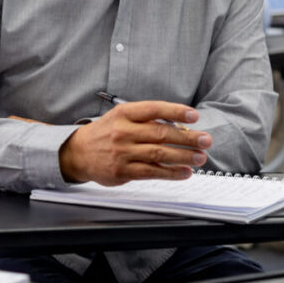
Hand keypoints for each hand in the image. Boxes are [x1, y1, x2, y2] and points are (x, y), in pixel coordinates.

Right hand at [58, 101, 212, 185]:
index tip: (194, 115)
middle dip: (187, 137)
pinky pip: (152, 172)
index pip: (154, 109)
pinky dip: (171, 173)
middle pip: (161, 133)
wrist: (78, 152)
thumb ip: (146, 119)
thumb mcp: (121, 117)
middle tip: (205, 140)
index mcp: (124, 114)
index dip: (176, 111)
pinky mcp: (122, 171)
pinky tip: (184, 172)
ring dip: (183, 156)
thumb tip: (179, 125)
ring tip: (200, 157)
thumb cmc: (106, 133)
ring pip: (159, 154)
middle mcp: (123, 131)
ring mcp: (123, 152)